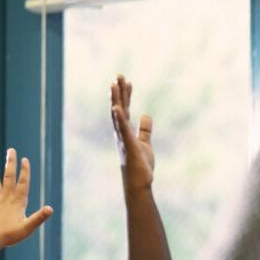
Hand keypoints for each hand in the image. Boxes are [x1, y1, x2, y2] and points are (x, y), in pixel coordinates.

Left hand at [0, 148, 53, 246]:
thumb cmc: (10, 235)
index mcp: (17, 202)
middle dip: (10, 164)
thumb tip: (50, 209)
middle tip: (11, 150)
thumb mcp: (28, 227)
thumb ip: (39, 217)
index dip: (25, 171)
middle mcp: (6, 199)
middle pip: (8, 178)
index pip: (23, 183)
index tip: (25, 159)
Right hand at [111, 75, 154, 190]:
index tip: (128, 81)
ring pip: (118, 116)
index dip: (126, 95)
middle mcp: (121, 133)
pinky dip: (119, 118)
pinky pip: (123, 129)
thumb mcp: (144, 143)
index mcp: (125, 132)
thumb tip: (146, 115)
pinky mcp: (129, 146)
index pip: (125, 109)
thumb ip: (144, 129)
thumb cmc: (140, 165)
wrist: (139, 183)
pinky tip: (116, 107)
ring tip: (113, 85)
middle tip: (119, 75)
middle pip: (119, 108)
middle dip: (119, 92)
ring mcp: (123, 139)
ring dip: (115, 100)